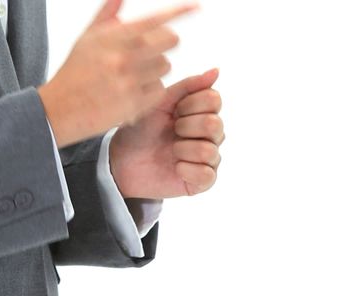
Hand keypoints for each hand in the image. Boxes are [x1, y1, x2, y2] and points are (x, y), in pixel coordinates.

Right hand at [38, 0, 198, 147]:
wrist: (59, 109)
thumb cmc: (75, 71)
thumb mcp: (87, 38)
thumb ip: (108, 14)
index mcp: (114, 35)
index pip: (156, 18)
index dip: (180, 11)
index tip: (197, 7)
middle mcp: (123, 55)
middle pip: (170, 41)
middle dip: (165, 45)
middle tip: (151, 53)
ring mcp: (129, 80)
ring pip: (165, 67)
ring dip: (155, 71)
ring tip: (133, 78)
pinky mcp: (133, 103)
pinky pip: (159, 90)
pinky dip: (150, 93)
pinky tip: (133, 94)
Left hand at [109, 69, 224, 198]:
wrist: (122, 159)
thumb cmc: (141, 129)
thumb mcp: (160, 103)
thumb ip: (188, 86)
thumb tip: (216, 71)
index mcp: (203, 111)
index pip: (213, 100)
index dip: (189, 105)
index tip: (172, 111)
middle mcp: (211, 134)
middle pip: (214, 124)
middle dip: (185, 127)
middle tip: (170, 131)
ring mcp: (209, 157)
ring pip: (209, 150)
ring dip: (182, 149)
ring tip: (169, 151)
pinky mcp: (202, 181)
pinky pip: (206, 175)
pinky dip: (185, 170)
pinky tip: (174, 167)